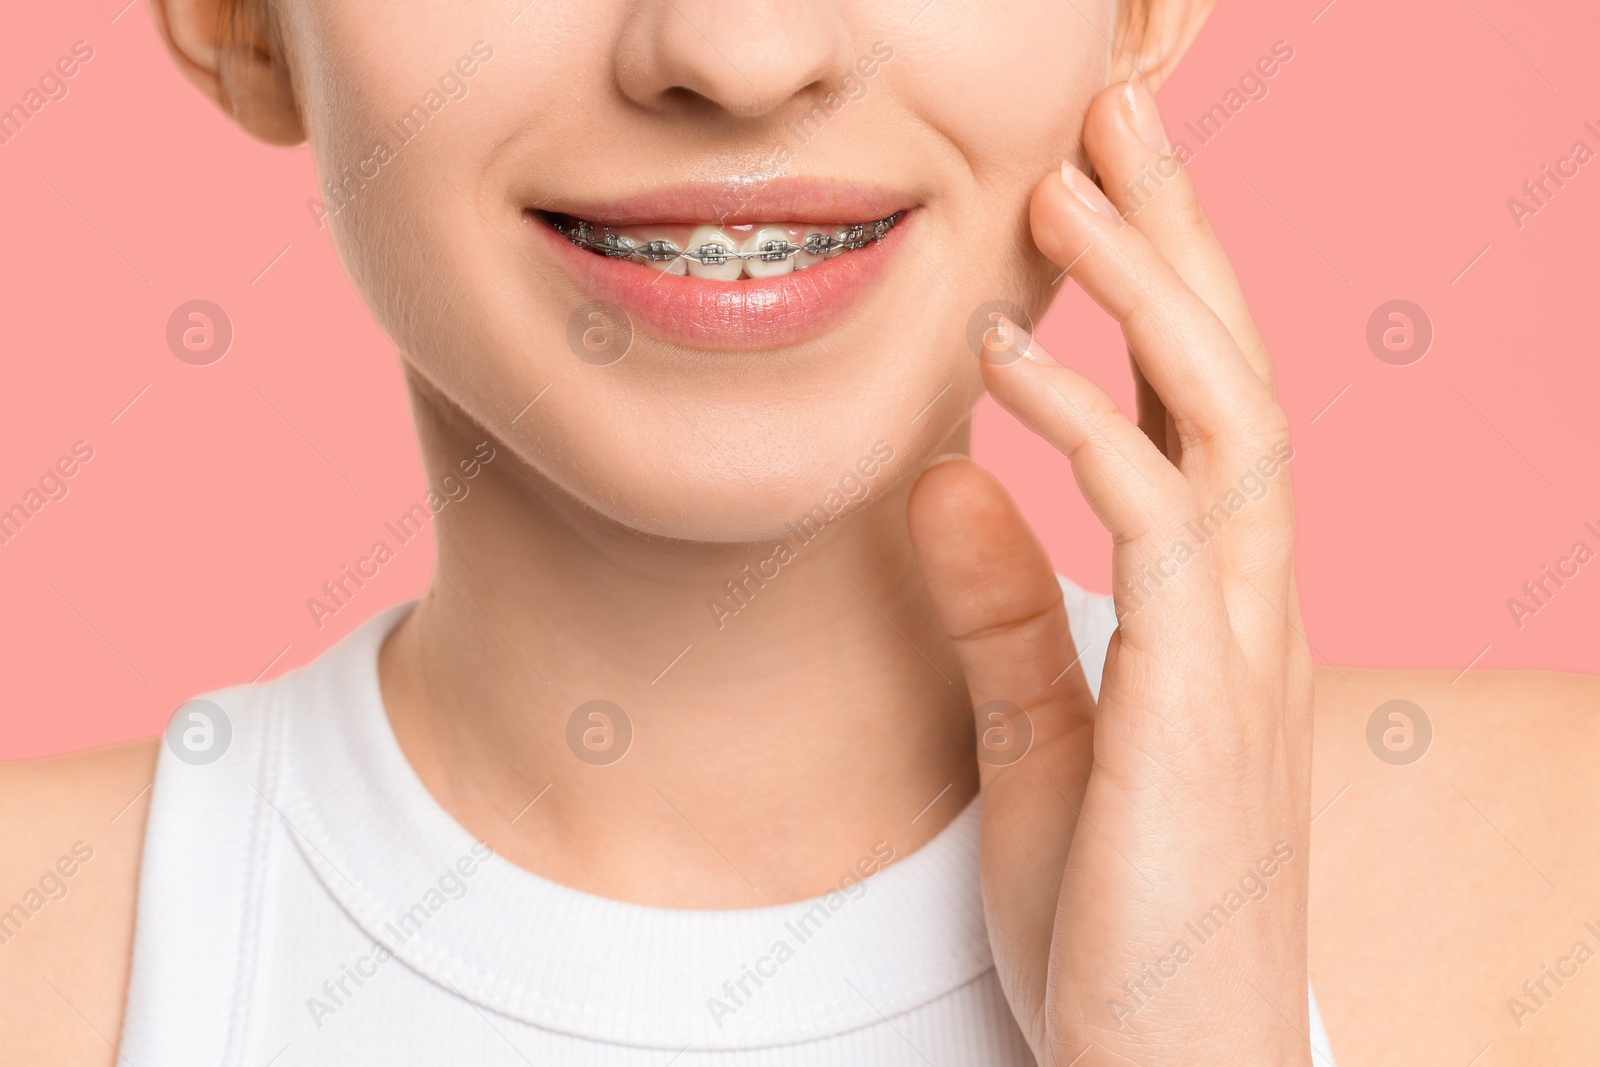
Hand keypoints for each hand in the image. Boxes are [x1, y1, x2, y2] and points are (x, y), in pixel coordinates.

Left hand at [908, 75, 1315, 1065]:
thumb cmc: (1117, 922)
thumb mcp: (1043, 744)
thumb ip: (1001, 613)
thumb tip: (940, 484)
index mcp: (1220, 609)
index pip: (1203, 409)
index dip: (1163, 288)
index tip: (1104, 190)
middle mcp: (1253, 604)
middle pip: (1234, 372)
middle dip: (1179, 232)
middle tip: (1116, 111)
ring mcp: (1241, 644)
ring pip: (1224, 412)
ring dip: (1147, 284)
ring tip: (1073, 177)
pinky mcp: (1198, 695)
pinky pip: (1154, 517)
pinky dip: (1082, 419)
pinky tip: (1002, 356)